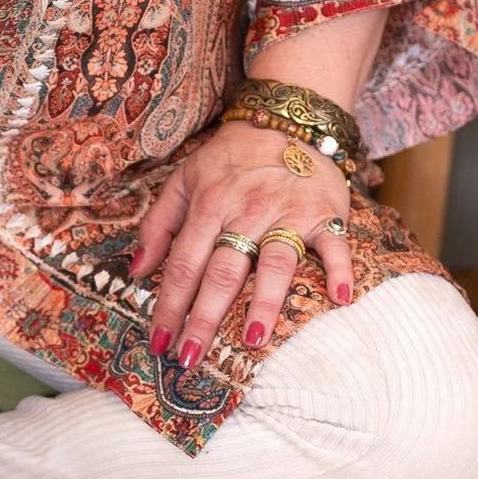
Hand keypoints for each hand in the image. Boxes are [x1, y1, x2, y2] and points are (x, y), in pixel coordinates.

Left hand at [130, 121, 360, 368]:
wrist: (288, 119)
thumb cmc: (230, 160)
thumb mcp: (183, 179)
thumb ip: (158, 224)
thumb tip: (137, 271)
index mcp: (209, 204)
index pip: (184, 264)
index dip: (170, 306)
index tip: (160, 341)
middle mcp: (247, 211)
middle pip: (223, 272)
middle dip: (204, 318)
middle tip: (191, 358)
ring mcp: (289, 213)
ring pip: (275, 262)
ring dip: (265, 301)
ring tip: (251, 339)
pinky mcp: (326, 213)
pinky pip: (335, 245)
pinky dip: (339, 270)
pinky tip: (338, 299)